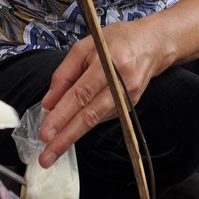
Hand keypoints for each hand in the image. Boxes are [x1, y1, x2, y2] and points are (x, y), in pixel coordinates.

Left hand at [37, 20, 164, 167]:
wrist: (152, 44)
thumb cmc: (116, 40)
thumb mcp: (84, 46)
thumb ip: (64, 74)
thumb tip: (48, 103)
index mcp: (108, 62)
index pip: (81, 94)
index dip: (62, 115)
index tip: (46, 134)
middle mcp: (121, 83)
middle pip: (90, 115)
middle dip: (66, 138)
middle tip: (47, 157)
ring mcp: (128, 98)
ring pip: (96, 120)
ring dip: (72, 134)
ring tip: (53, 147)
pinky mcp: (131, 106)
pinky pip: (103, 117)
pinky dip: (86, 122)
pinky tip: (73, 125)